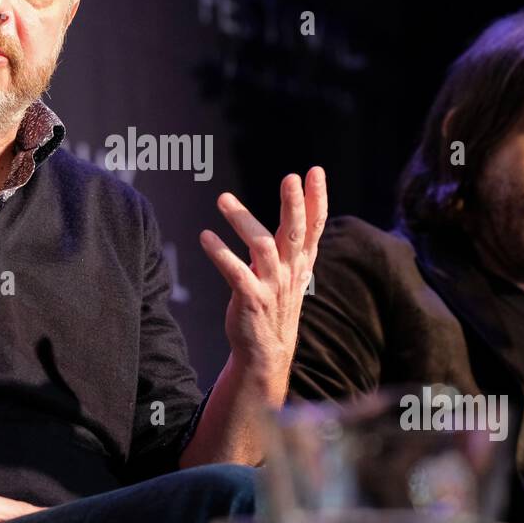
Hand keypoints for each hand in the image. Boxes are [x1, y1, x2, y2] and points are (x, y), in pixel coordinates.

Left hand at [199, 168, 327, 391]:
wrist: (267, 350)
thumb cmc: (276, 303)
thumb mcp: (292, 270)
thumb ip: (293, 242)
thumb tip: (295, 206)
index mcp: (301, 260)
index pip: (314, 225)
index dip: (317, 198)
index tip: (316, 172)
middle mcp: (290, 270)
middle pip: (295, 231)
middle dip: (294, 204)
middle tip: (289, 178)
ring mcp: (272, 285)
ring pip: (262, 246)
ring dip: (242, 220)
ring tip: (223, 199)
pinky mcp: (251, 299)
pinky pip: (235, 272)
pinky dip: (219, 252)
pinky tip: (205, 236)